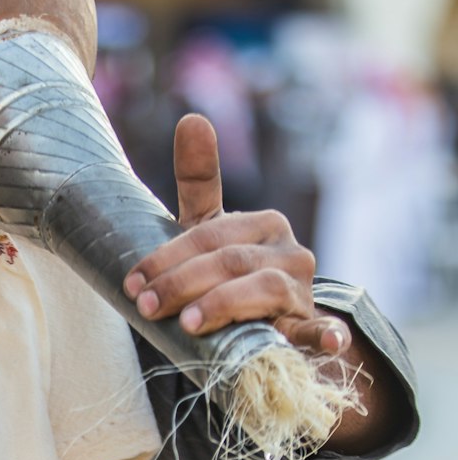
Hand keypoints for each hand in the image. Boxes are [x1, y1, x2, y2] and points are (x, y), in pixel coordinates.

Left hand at [123, 114, 349, 358]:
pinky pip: (322, 329)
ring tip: (188, 325)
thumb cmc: (232, 278)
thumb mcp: (212, 232)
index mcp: (264, 225)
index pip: (209, 235)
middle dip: (182, 283)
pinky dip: (327, 333)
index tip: (133, 283)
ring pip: (263, 290)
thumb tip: (192, 117)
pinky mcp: (312, 328)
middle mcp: (289, 252)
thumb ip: (201, 182)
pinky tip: (327, 342)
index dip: (167, 259)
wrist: (273, 329)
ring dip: (222, 305)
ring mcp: (303, 291)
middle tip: (146, 307)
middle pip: (230, 262)